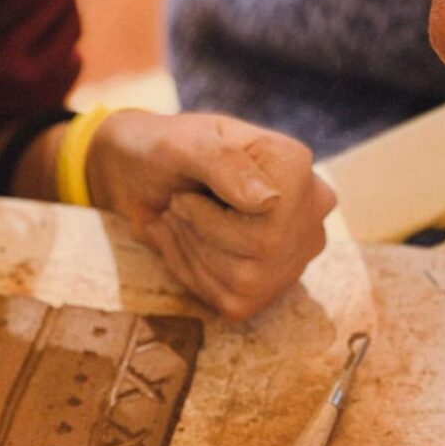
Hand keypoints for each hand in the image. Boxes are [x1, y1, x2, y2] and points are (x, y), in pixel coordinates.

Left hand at [85, 110, 335, 319]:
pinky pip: (232, 300)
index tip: (184, 194)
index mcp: (294, 165)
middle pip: (263, 250)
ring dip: (192, 251)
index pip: (274, 214)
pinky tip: (183, 243)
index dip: (210, 215)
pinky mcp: (264, 286)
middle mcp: (307, 210)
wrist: (137, 175)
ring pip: (245, 280)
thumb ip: (224, 162)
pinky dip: (191, 274)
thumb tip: (270, 201)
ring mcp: (291, 252)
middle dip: (199, 232)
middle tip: (178, 205)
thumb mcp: (182, 144)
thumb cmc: (162, 151)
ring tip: (179, 221)